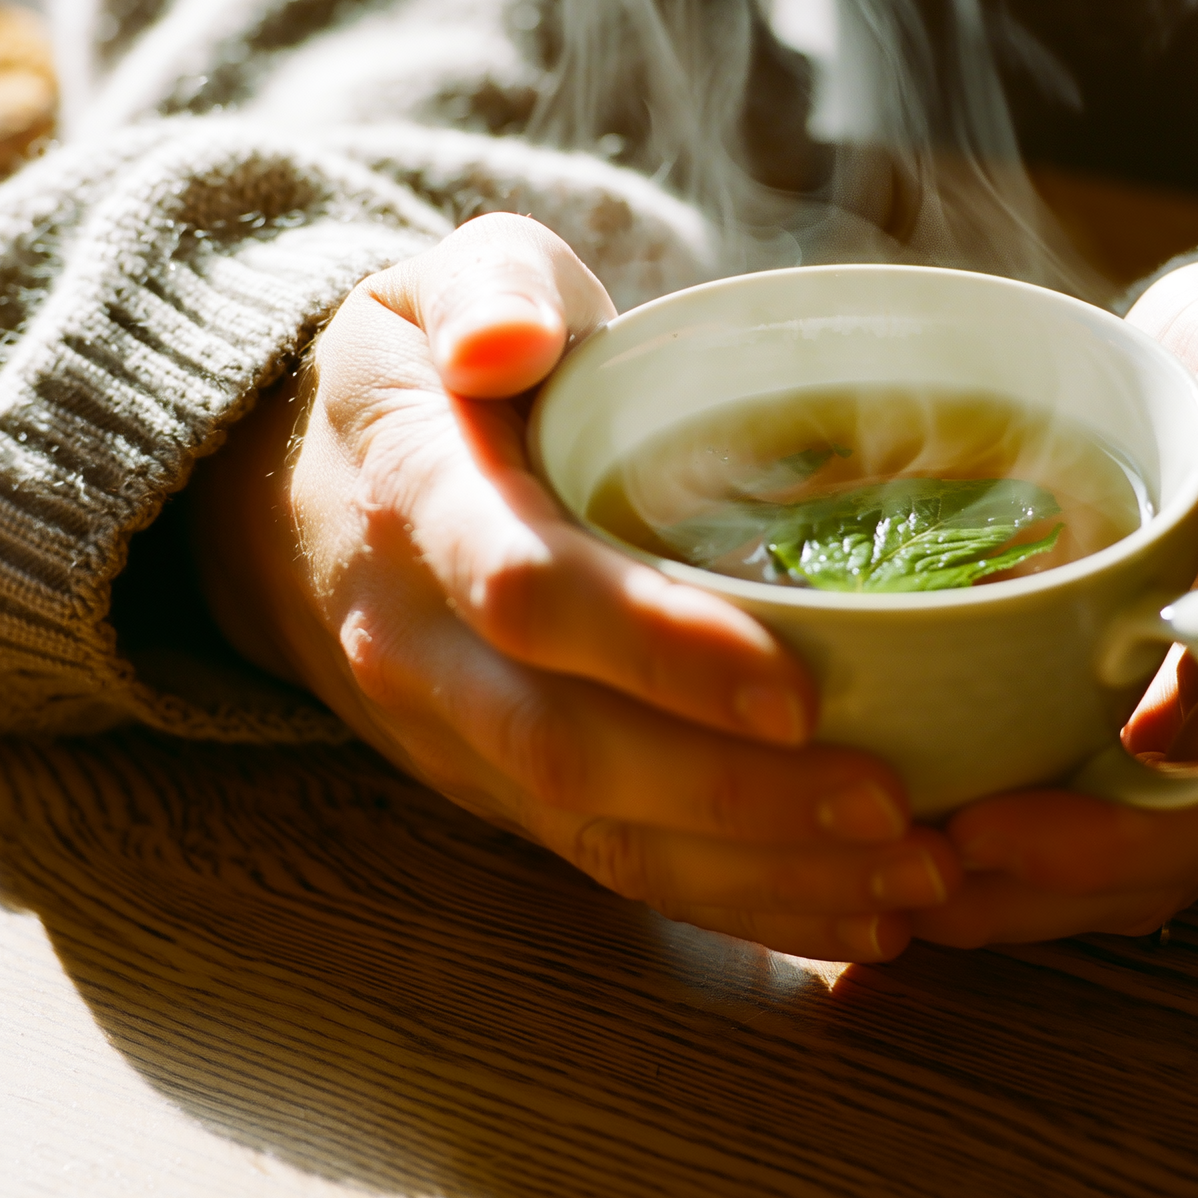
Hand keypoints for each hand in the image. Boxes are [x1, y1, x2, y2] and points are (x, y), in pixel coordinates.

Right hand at [189, 213, 958, 960]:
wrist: (289, 501)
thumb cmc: (420, 373)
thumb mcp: (438, 280)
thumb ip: (489, 284)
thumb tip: (507, 338)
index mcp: (419, 498)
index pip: (528, 591)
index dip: (656, 647)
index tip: (795, 684)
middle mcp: (422, 645)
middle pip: (570, 748)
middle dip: (736, 795)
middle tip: (894, 806)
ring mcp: (453, 738)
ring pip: (597, 833)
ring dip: (756, 874)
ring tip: (909, 878)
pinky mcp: (497, 794)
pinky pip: (610, 866)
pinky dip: (735, 907)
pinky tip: (853, 918)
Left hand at [912, 259, 1197, 945]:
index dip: (1117, 838)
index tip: (988, 831)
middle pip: (1173, 856)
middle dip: (1043, 893)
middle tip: (905, 889)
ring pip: (1134, 856)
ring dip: (1021, 891)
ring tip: (889, 889)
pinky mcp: (1160, 711)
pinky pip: (1101, 806)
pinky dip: (1018, 838)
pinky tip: (916, 832)